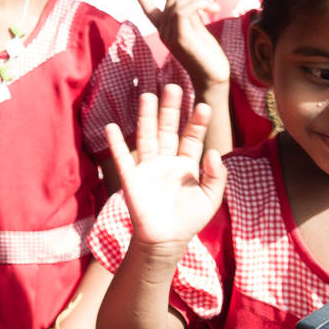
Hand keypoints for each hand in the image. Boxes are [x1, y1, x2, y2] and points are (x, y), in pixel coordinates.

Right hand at [103, 87, 224, 252]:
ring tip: (148, 95)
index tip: (204, 106)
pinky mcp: (133, 179)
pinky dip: (116, 143)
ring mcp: (148, 168)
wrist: (166, 241)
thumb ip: (216, 176)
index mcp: (187, 165)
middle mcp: (167, 161)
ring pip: (147, 136)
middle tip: (173, 86)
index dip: (197, 122)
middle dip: (171, 109)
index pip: (192, 138)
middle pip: (168, 129)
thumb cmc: (189, 220)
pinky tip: (111, 126)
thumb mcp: (211, 199)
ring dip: (147, 117)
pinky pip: (123, 158)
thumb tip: (214, 152)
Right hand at [139, 0, 228, 88]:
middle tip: (211, 4)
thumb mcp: (197, 31)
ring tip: (214, 7)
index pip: (148, 9)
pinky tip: (211, 8)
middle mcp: (163, 32)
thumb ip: (191, 16)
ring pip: (177, 2)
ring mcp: (170, 36)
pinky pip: (182, 11)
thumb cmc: (209, 56)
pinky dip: (198, 3)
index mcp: (166, 30)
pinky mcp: (180, 39)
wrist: (214, 78)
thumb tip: (192, 0)